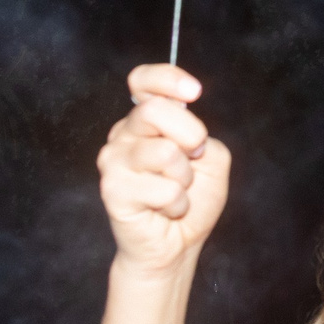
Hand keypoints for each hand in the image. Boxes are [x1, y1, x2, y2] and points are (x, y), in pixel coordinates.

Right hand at [96, 65, 231, 276]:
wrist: (176, 245)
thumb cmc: (192, 199)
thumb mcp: (211, 157)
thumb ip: (200, 135)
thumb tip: (183, 136)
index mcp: (145, 121)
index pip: (142, 81)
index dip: (167, 79)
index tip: (194, 92)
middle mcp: (124, 135)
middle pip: (156, 110)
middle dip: (191, 136)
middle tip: (193, 159)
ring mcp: (113, 161)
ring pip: (164, 152)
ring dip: (184, 179)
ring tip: (175, 191)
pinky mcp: (112, 190)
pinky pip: (163, 188)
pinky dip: (177, 203)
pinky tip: (164, 210)